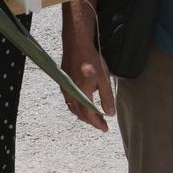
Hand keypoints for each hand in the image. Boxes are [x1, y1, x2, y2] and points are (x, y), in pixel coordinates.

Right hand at [61, 4, 114, 130]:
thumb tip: (109, 113)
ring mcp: (65, 88)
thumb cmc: (90, 59)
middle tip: (101, 124)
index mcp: (81, 93)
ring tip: (93, 116)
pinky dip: (76, 106)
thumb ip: (107, 97)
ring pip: (73, 107)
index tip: (105, 128)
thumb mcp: (104, 79)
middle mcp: (70, 93)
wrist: (76, 44)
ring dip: (83, 114)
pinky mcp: (63, 82)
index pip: (88, 115)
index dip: (97, 123)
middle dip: (90, 121)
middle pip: (79, 114)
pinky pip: (69, 100)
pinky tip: (82, 104)